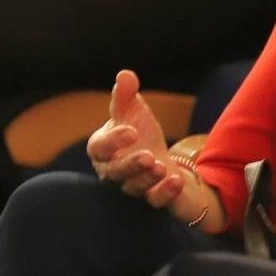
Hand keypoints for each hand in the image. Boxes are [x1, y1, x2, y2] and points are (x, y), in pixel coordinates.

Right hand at [86, 70, 183, 208]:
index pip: (99, 147)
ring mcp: (132, 187)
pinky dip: (164, 193)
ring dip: (147, 178)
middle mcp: (113, 171)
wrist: (160, 160)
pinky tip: (176, 181)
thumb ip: (126, 96)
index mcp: (103, 150)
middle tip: (147, 156)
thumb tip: (125, 74)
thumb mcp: (133, 112)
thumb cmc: (139, 135)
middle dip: (130, 165)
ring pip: (133, 188)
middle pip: (115, 173)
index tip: (131, 130)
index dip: (113, 140)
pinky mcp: (152, 198)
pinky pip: (154, 201)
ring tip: (160, 166)